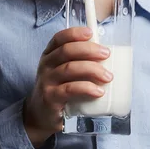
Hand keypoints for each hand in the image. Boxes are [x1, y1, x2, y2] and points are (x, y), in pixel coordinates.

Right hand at [23, 27, 111, 147]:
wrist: (41, 115)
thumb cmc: (59, 89)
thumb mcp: (63, 72)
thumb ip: (79, 61)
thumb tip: (108, 55)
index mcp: (50, 55)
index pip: (59, 38)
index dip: (75, 33)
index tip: (91, 33)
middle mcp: (46, 65)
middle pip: (66, 51)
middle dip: (89, 50)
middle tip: (106, 54)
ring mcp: (47, 81)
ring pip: (69, 69)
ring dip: (92, 69)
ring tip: (108, 76)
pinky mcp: (51, 98)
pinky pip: (69, 89)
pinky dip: (86, 88)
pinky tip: (98, 91)